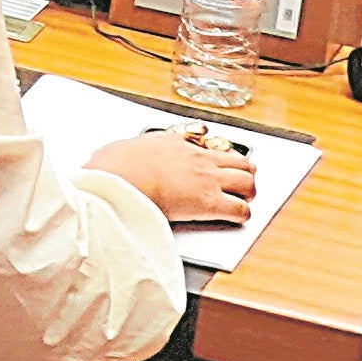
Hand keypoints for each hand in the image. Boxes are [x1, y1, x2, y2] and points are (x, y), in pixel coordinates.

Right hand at [91, 125, 261, 225]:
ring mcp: (206, 179)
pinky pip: (240, 209)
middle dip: (243, 170)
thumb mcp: (124, 148)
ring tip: (245, 198)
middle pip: (238, 159)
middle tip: (241, 179)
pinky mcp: (209, 203)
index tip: (214, 160)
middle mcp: (197, 157)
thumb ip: (133, 153)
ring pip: (247, 180)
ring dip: (248, 189)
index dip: (215, 154)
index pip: (207, 143)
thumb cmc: (113, 167)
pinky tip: (238, 217)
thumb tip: (122, 156)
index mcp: (175, 142)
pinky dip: (242, 214)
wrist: (117, 181)